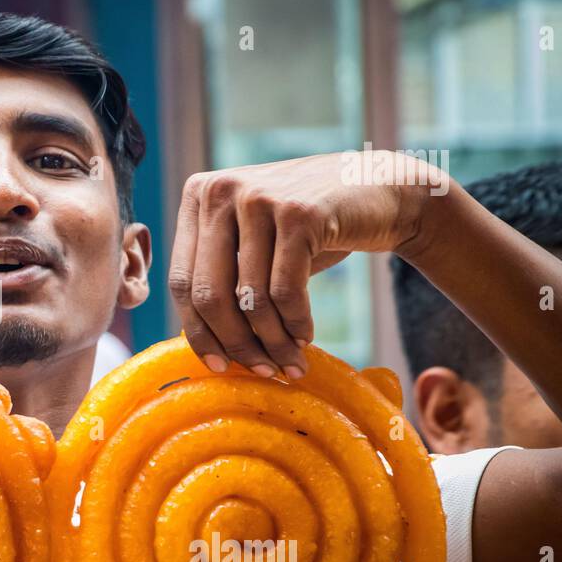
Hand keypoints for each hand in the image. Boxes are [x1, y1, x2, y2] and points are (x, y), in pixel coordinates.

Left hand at [168, 151, 444, 377]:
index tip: (217, 368)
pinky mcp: (298, 213)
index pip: (181, 281)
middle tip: (261, 372)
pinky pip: (286, 291)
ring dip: (272, 342)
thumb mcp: (254, 242)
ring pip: (250, 298)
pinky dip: (295, 324)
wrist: (381, 190)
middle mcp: (219, 191)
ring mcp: (258, 198)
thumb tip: (200, 342)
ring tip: (289, 363)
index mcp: (198, 196)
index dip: (197, 332)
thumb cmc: (309, 228)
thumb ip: (222, 276)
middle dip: (234, 344)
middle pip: (209, 293)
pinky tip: (305, 338)